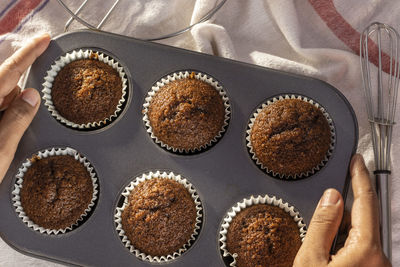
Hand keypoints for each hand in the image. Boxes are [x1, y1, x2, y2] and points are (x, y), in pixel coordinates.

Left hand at [0, 34, 49, 182]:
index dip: (28, 54)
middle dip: (20, 95)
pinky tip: (6, 135)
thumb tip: (33, 95)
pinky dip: (6, 118)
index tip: (44, 40)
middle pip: (4, 86)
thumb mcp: (1, 149)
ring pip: (1, 100)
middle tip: (27, 115)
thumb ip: (17, 119)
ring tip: (9, 137)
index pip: (8, 71)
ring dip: (12, 110)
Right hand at [294, 154, 390, 266]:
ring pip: (361, 234)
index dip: (360, 178)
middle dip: (344, 209)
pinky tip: (326, 254)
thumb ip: (322, 224)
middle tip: (324, 218)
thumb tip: (331, 196)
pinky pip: (360, 248)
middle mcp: (379, 259)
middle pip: (364, 219)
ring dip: (342, 230)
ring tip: (320, 250)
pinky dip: (344, 243)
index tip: (356, 161)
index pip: (367, 203)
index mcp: (366, 251)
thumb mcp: (310, 258)